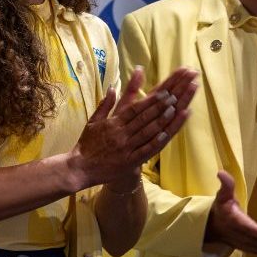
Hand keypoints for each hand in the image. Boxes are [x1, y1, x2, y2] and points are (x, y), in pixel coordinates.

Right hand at [70, 67, 197, 187]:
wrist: (80, 168)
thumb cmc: (87, 144)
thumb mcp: (93, 121)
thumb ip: (105, 104)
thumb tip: (112, 87)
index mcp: (113, 123)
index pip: (135, 108)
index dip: (151, 100)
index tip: (164, 91)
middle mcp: (121, 134)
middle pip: (144, 118)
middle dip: (161, 106)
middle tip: (175, 96)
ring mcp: (126, 148)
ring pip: (148, 132)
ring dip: (163, 120)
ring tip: (176, 110)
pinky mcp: (129, 162)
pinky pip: (145, 151)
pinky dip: (157, 142)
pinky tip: (167, 134)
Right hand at [203, 171, 256, 256]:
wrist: (212, 225)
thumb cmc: (221, 207)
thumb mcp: (222, 194)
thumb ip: (226, 184)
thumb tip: (221, 172)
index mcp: (234, 220)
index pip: (248, 228)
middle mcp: (238, 234)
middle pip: (256, 241)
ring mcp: (242, 243)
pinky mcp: (246, 247)